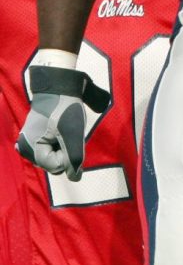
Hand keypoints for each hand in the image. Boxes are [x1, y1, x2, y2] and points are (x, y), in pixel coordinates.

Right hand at [16, 65, 109, 181]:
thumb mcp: (73, 134)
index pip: (56, 167)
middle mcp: (25, 148)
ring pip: (53, 156)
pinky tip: (58, 130)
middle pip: (53, 163)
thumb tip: (75, 177)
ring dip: (62, 146)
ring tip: (64, 129)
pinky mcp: (33, 137)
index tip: (68, 136)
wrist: (59, 86)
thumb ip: (74, 158)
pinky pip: (50, 148)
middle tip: (67, 132)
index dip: (68, 154)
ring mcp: (28, 143)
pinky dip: (58, 142)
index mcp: (30, 149)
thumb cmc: (65, 108)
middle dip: (65, 151)